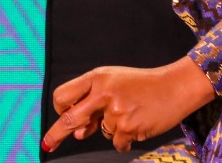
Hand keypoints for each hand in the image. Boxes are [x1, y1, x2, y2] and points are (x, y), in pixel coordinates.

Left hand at [42, 57, 213, 153]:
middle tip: (47, 145)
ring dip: (112, 129)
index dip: (59, 108)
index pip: (64, 94)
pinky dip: (124, 139)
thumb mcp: (113, 82)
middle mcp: (103, 93)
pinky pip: (116, 142)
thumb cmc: (141, 85)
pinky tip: (137, 124)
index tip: (59, 117)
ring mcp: (116, 111)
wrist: (174, 87)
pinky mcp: (129, 127)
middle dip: (57, 134)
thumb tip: (78, 133)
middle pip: (70, 118)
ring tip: (131, 113)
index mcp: (96, 77)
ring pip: (101, 132)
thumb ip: (93, 104)